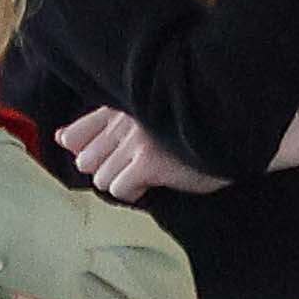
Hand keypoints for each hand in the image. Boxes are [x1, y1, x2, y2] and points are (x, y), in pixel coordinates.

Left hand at [56, 104, 189, 200]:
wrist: (237, 135)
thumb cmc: (192, 128)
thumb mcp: (145, 118)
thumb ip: (104, 125)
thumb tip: (60, 138)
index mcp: (120, 106)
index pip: (73, 136)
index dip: (88, 152)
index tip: (111, 157)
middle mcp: (123, 119)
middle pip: (85, 161)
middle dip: (107, 169)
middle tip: (135, 167)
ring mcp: (135, 140)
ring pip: (100, 178)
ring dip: (122, 182)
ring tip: (148, 174)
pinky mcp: (149, 162)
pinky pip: (119, 190)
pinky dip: (134, 193)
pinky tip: (154, 184)